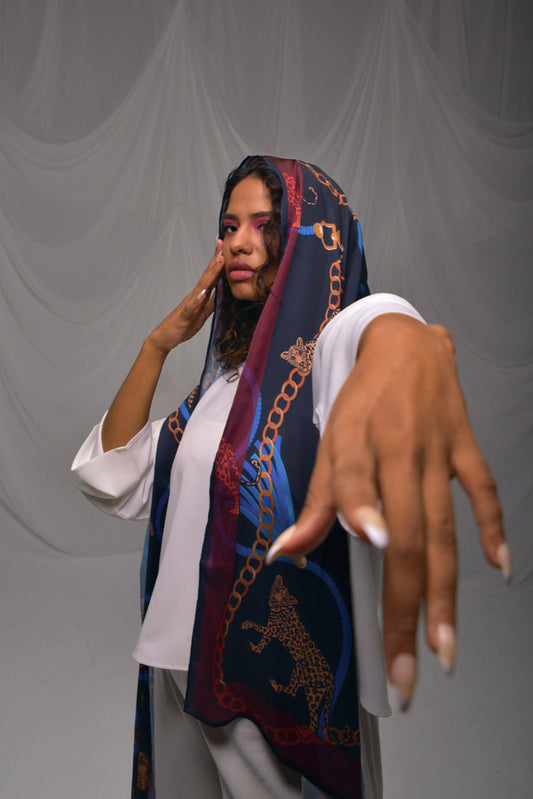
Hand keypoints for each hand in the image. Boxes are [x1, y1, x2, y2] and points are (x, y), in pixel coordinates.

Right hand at [147, 240, 224, 354]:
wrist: (166, 336)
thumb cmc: (184, 325)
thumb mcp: (203, 314)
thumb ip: (212, 302)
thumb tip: (223, 292)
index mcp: (200, 295)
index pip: (211, 276)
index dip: (219, 262)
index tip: (224, 247)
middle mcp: (195, 295)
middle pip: (207, 275)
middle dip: (215, 259)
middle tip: (221, 243)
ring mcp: (189, 304)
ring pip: (202, 286)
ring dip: (211, 273)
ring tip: (219, 261)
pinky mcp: (184, 314)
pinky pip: (191, 306)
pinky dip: (198, 299)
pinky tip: (203, 293)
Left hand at [267, 314, 507, 709]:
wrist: (404, 344)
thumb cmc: (360, 399)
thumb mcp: (330, 441)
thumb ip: (318, 500)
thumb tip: (285, 555)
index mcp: (357, 444)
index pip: (356, 487)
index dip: (361, 512)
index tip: (370, 547)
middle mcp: (400, 451)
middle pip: (408, 535)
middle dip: (406, 605)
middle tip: (406, 670)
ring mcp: (439, 451)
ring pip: (445, 529)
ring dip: (446, 592)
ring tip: (444, 647)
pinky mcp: (465, 446)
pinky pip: (484, 490)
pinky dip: (494, 527)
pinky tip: (499, 568)